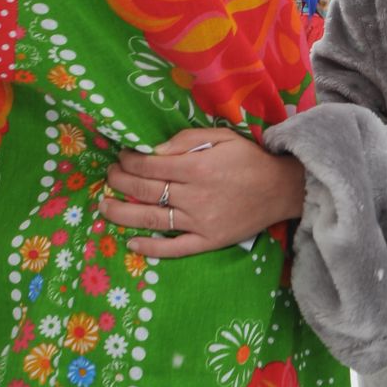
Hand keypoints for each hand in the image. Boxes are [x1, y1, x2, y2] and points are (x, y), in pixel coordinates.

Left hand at [99, 126, 304, 258]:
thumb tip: (155, 150)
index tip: (121, 158)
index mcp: (197, 167)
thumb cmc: (251, 160)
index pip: (150, 166)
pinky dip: (151, 248)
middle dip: (120, 182)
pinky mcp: (208, 241)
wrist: (282, 190)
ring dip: (122, 214)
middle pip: (145, 190)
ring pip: (152, 219)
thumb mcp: (224, 137)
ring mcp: (200, 222)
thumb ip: (188, 140)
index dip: (129, 161)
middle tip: (109, 177)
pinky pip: (174, 248)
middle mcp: (194, 196)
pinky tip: (132, 243)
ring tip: (104, 207)